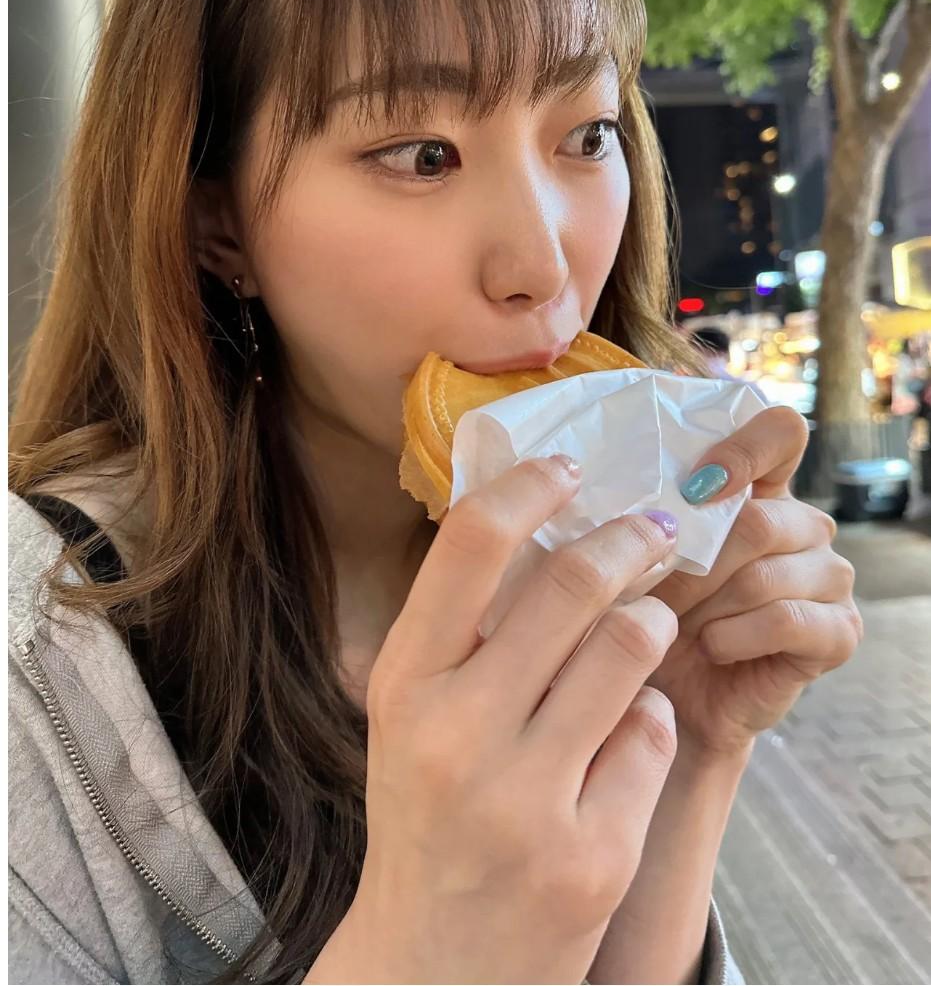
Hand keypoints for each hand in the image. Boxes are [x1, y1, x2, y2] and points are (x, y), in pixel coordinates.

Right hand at [306, 455, 681, 984]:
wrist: (432, 967)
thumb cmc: (426, 815)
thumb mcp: (413, 717)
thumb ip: (463, 631)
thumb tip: (541, 519)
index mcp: (403, 686)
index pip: (469, 547)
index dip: (528, 486)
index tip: (568, 466)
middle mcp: (456, 735)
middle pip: (573, 584)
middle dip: (631, 539)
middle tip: (656, 527)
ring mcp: (526, 801)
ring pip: (630, 649)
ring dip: (652, 620)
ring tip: (650, 620)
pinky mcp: (592, 857)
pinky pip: (654, 736)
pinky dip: (650, 719)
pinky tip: (627, 734)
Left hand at [646, 405, 863, 757]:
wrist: (670, 701)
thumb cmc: (647, 618)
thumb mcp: (638, 557)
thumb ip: (645, 515)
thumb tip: (621, 495)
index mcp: (760, 490)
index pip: (780, 432)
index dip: (744, 449)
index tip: (695, 486)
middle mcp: (803, 526)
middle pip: (761, 519)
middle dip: (695, 564)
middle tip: (654, 594)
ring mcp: (829, 577)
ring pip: (767, 572)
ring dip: (707, 605)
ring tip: (675, 626)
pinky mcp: (839, 632)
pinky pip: (788, 618)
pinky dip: (735, 636)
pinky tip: (712, 647)